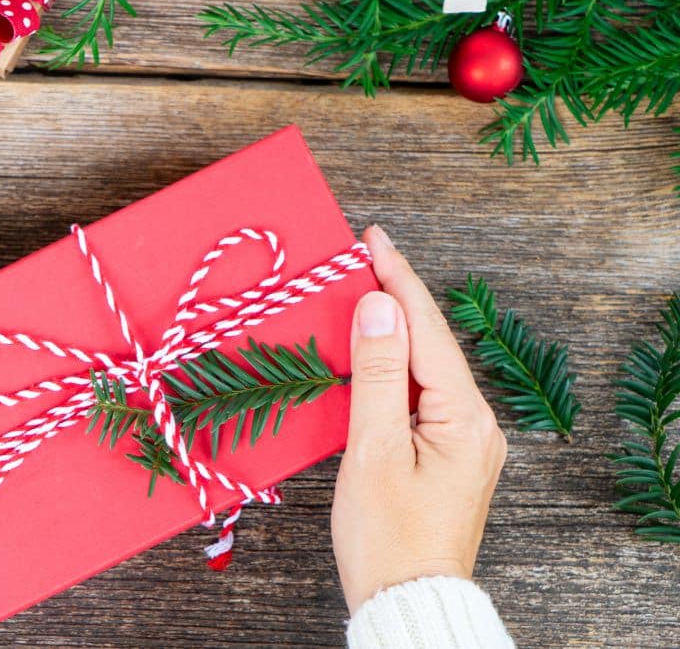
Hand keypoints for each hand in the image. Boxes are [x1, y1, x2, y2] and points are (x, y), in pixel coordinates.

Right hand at [331, 226, 506, 614]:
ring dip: (392, 331)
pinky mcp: (445, 455)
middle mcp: (474, 423)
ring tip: (362, 291)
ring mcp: (463, 441)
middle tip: (361, 256)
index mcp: (464, 417)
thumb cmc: (387, 536)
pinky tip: (372, 354)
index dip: (398, 279)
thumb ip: (378, 374)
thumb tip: (379, 307)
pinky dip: (393, 368)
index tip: (373, 237)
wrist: (406, 598)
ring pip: (424, 368)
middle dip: (395, 297)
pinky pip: (419, 395)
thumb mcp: (374, 450)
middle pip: (430, 343)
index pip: (426, 330)